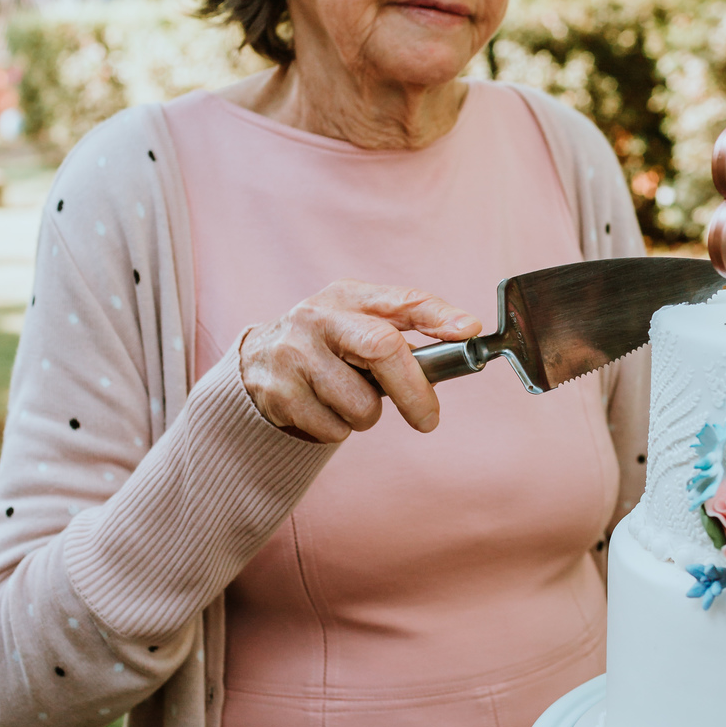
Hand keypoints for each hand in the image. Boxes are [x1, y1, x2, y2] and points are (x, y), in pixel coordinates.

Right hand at [239, 280, 482, 442]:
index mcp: (349, 296)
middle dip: (414, 392)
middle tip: (428, 419)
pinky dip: (338, 429)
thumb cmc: (329, 345)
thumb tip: (466, 337)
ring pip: (361, 403)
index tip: (468, 331)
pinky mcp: (278, 391)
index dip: (438, 314)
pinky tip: (322, 408)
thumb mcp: (359, 323)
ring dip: (367, 416)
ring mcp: (294, 353)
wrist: (257, 362)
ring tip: (348, 399)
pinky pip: (333, 428)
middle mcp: (319, 317)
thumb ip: (405, 330)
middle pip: (383, 348)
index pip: (401, 299)